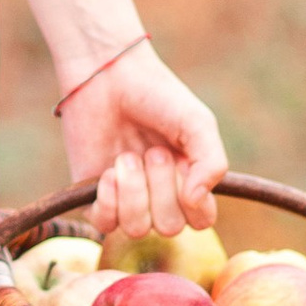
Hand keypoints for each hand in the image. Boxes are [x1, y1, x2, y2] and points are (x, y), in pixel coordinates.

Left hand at [59, 38, 225, 245]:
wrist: (108, 77)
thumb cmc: (158, 97)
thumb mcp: (198, 124)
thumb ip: (212, 163)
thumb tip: (196, 201)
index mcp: (189, 183)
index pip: (202, 220)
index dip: (194, 200)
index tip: (183, 163)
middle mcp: (159, 197)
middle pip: (169, 227)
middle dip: (161, 188)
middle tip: (152, 151)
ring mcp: (126, 199)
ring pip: (137, 228)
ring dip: (133, 189)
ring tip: (127, 156)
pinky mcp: (93, 197)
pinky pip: (104, 224)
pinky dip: (108, 198)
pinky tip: (107, 171)